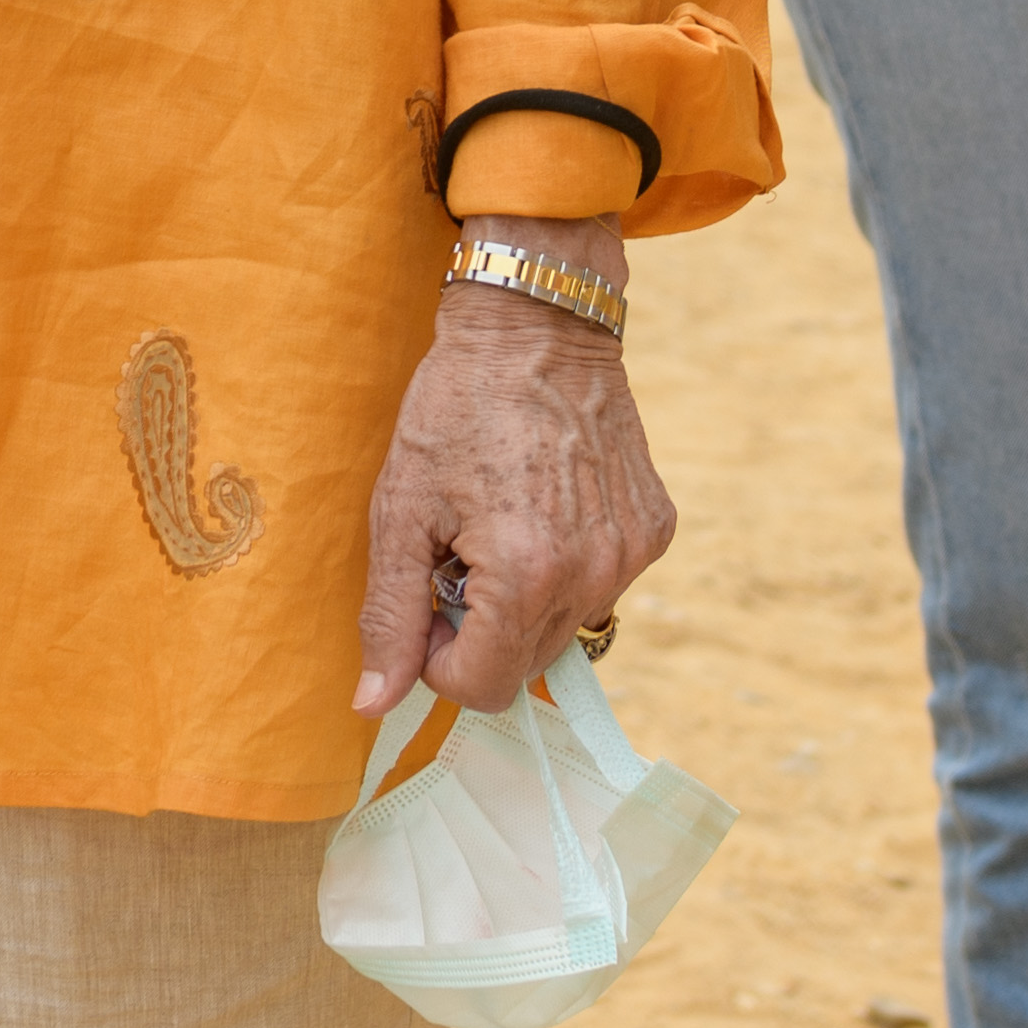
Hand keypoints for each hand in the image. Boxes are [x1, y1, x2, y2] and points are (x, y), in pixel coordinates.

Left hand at [363, 253, 672, 717]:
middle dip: (479, 630)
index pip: (483, 688)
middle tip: (456, 553)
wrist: (536, 324)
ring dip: (523, 601)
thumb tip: (373, 703)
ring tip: (499, 524)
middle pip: (524, 665)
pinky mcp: (655, 529)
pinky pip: (601, 585)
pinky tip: (543, 505)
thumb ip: (389, 615)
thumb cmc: (455, 407)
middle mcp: (594, 575)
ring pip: (565, 628)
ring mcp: (632, 554)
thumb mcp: (401, 509)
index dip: (438, 661)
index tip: (425, 601)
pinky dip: (565, 566)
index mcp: (526, 576)